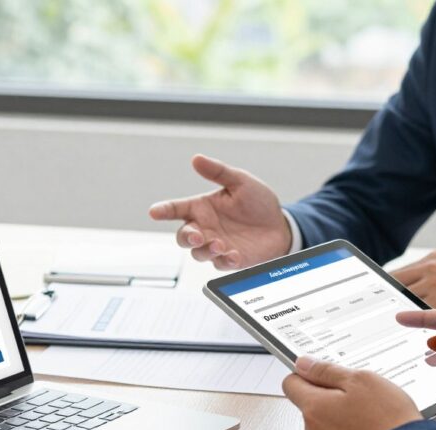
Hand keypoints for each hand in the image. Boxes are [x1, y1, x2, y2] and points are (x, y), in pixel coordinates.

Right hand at [148, 154, 290, 269]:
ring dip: (205, 250)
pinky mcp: (230, 260)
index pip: (177, 209)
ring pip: (198, 253)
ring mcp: (216, 245)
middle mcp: (206, 228)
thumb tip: (197, 159)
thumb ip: (218, 172)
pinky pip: (220, 264)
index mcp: (202, 208)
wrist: (280, 225)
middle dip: (186, 237)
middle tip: (197, 235)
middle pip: (183, 237)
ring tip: (219, 244)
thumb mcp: (240, 182)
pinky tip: (233, 254)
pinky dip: (224, 261)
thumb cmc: (258, 203)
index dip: (164, 210)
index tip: (154, 212)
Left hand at [282, 356, 420, 429]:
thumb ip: (326, 371)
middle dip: (328, 394)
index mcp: (313, 407)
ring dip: (341, 414)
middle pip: (310, 403)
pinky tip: (370, 428)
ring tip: (369, 411)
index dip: (306, 373)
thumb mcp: (359, 380)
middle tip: (356, 391)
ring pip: (325, 422)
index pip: (290, 384)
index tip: (322, 371)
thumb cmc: (386, 418)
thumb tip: (303, 364)